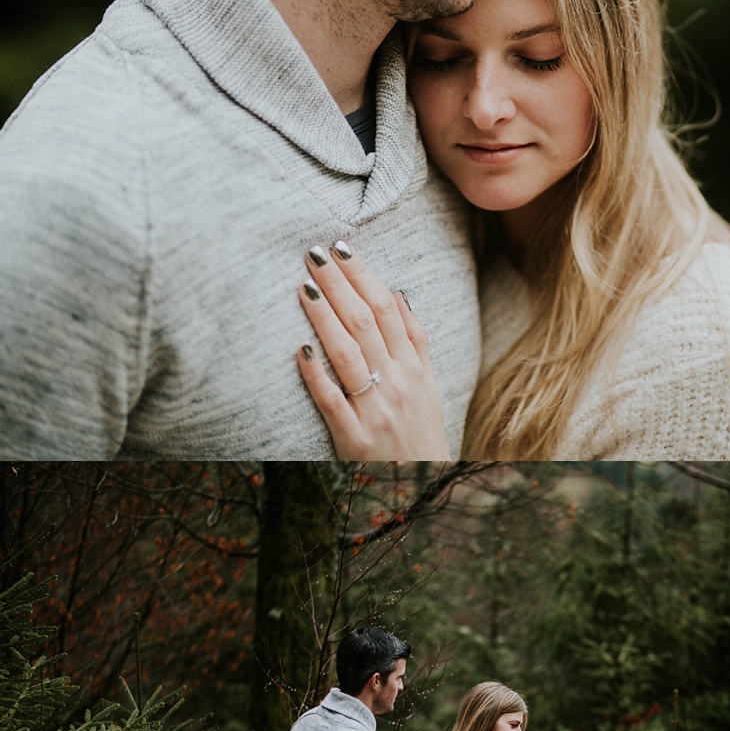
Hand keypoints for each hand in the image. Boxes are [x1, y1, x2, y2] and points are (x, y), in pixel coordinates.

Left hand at [298, 242, 450, 463]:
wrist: (423, 482)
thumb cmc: (421, 431)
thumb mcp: (429, 384)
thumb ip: (415, 341)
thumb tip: (397, 294)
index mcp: (413, 366)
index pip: (386, 309)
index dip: (363, 276)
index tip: (341, 248)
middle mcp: (396, 383)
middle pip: (364, 322)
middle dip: (338, 284)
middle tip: (314, 254)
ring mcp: (374, 409)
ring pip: (347, 354)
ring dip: (324, 317)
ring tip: (304, 288)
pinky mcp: (354, 438)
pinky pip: (331, 401)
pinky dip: (316, 375)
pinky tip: (300, 350)